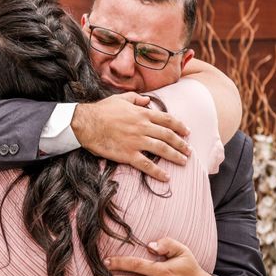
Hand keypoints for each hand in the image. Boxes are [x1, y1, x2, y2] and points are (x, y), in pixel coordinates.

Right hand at [71, 93, 190, 181]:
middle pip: (168, 136)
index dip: (180, 126)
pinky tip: (166, 177)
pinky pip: (146, 164)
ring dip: (175, 156)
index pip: (167, 120)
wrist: (86, 123)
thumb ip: (136, 99)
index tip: (187, 132)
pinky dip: (157, 171)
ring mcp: (136, 141)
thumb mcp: (121, 98)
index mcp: (142, 113)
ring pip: (162, 150)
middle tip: (189, 150)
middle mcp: (143, 127)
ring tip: (184, 161)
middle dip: (181, 144)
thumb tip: (148, 101)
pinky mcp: (128, 154)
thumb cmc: (102, 110)